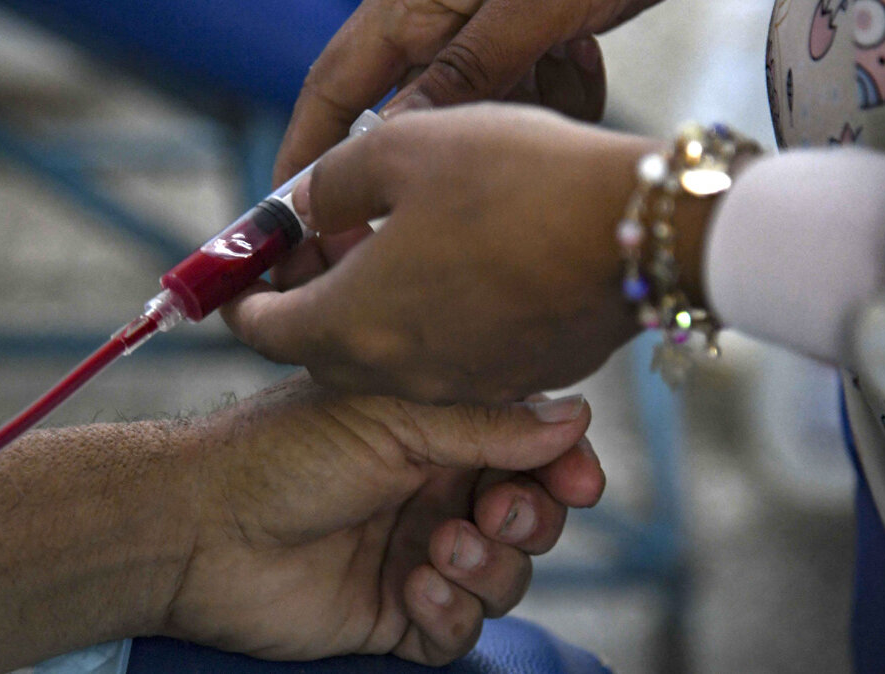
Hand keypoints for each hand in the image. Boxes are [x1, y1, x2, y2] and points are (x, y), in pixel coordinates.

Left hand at [165, 374, 601, 665]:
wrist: (201, 526)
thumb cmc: (284, 452)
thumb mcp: (392, 418)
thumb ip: (488, 425)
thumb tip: (577, 415)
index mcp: (434, 433)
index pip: (528, 451)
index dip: (563, 468)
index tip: (581, 482)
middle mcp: (431, 493)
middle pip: (528, 517)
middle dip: (529, 519)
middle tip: (496, 511)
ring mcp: (414, 554)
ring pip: (502, 577)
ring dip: (488, 567)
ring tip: (437, 550)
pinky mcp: (391, 614)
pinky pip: (455, 631)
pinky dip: (451, 614)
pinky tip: (417, 589)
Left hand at [224, 105, 715, 403]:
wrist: (643, 232)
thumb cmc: (515, 180)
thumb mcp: (401, 149)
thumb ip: (330, 184)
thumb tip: (305, 208)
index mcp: (353, 322)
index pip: (263, 329)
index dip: (242, 299)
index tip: (241, 277)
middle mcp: (398, 373)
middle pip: (322, 349)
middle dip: (309, 304)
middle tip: (321, 251)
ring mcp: (460, 385)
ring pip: (388, 357)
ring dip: (373, 313)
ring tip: (394, 250)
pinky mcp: (515, 381)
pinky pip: (448, 361)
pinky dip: (432, 325)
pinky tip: (460, 272)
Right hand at [273, 0, 659, 183]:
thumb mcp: (530, 10)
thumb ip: (458, 75)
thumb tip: (388, 143)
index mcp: (406, 2)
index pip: (331, 89)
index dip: (306, 153)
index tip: (293, 216)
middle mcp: (432, 15)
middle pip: (409, 107)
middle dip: (446, 142)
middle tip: (475, 175)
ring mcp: (478, 24)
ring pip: (472, 107)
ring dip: (519, 110)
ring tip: (568, 63)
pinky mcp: (522, 31)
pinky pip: (516, 91)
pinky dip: (553, 91)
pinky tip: (585, 53)